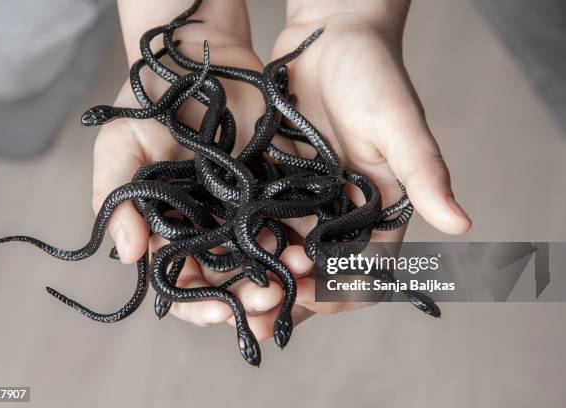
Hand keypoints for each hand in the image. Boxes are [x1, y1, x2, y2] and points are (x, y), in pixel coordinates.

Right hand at [93, 0, 299, 330]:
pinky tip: (317, 247)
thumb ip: (116, 199)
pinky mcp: (276, 186)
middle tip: (268, 305)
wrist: (199, 59)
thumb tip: (127, 256)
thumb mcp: (121, 146)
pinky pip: (294, 219)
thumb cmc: (149, 103)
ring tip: (299, 276)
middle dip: (249, 299)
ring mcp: (246, 209)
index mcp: (171, 228)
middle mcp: (211, 227)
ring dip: (284, 274)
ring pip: (267, 256)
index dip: (199, 305)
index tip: (218, 315)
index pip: (183, 281)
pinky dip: (305, 236)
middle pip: (231, 279)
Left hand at [257, 0, 471, 321]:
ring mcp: (306, 202)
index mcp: (380, 210)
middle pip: (320, 273)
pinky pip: (257, 221)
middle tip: (257, 312)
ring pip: (285, 254)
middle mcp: (343, 214)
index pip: (366, 271)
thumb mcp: (399, 124)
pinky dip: (242, 241)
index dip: (341, 292)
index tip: (310, 298)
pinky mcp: (274, 182)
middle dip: (292, 295)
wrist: (330, 36)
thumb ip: (425, 172)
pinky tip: (217, 254)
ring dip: (262, 276)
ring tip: (231, 294)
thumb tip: (462, 222)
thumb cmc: (375, 75)